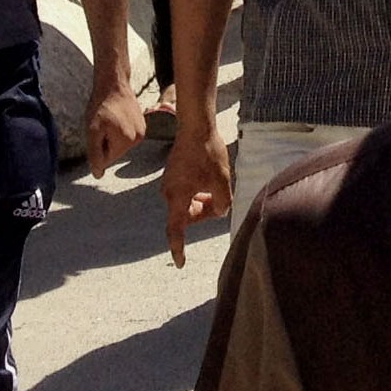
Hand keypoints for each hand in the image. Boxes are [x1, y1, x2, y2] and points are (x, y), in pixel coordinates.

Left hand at [85, 81, 145, 181]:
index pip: (106, 160)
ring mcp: (142, 132)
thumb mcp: (91, 131)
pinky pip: (126, 137)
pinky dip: (119, 131)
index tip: (98, 131)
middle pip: (115, 153)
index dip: (97, 147)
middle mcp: (138, 139)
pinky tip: (117, 118)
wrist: (114, 85)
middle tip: (102, 125)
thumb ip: (95, 154)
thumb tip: (98, 174)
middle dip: (106, 143)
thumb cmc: (100, 107)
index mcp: (126, 141)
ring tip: (110, 120)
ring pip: (120, 146)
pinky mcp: (143, 126)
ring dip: (112, 137)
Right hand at [162, 112, 234, 262]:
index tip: (180, 264)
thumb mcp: (222, 180)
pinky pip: (186, 192)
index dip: (178, 249)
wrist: (195, 127)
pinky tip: (208, 175)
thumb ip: (222, 203)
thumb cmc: (208, 153)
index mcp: (177, 197)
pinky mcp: (172, 175)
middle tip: (220, 196)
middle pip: (187, 216)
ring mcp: (169, 184)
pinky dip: (198, 191)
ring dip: (203, 199)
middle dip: (204, 211)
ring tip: (215, 182)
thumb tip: (219, 212)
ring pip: (188, 204)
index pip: (176, 231)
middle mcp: (168, 193)